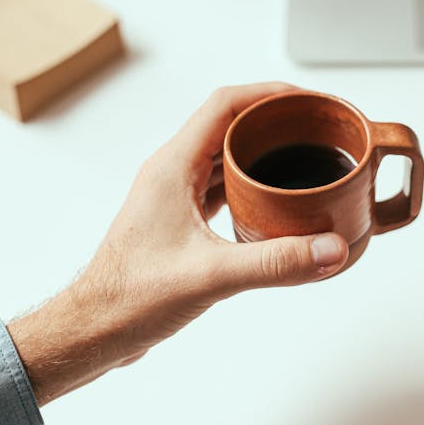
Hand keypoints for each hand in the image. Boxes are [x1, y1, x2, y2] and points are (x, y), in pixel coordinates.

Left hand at [6, 83, 349, 405]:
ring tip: (303, 157)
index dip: (268, 94)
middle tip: (314, 128)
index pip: (225, 105)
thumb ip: (276, 263)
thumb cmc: (130, 298)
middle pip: (229, 124)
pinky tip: (274, 202)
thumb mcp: (212, 276)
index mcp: (173, 167)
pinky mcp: (178, 221)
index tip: (306, 100)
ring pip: (224, 156)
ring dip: (262, 151)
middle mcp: (172, 173)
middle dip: (273, 121)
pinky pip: (219, 186)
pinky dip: (250, 184)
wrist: (94, 330)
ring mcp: (173, 196)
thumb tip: (330, 249)